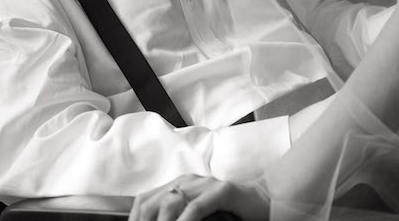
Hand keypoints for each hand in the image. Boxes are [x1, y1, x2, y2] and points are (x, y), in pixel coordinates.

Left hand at [131, 175, 268, 220]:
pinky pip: (197, 207)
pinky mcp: (223, 190)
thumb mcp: (195, 215)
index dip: (135, 219)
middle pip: (152, 203)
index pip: (144, 201)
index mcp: (178, 186)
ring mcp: (206, 184)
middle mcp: (189, 181)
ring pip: (171, 203)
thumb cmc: (229, 213)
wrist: (263, 203)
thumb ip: (177, 217)